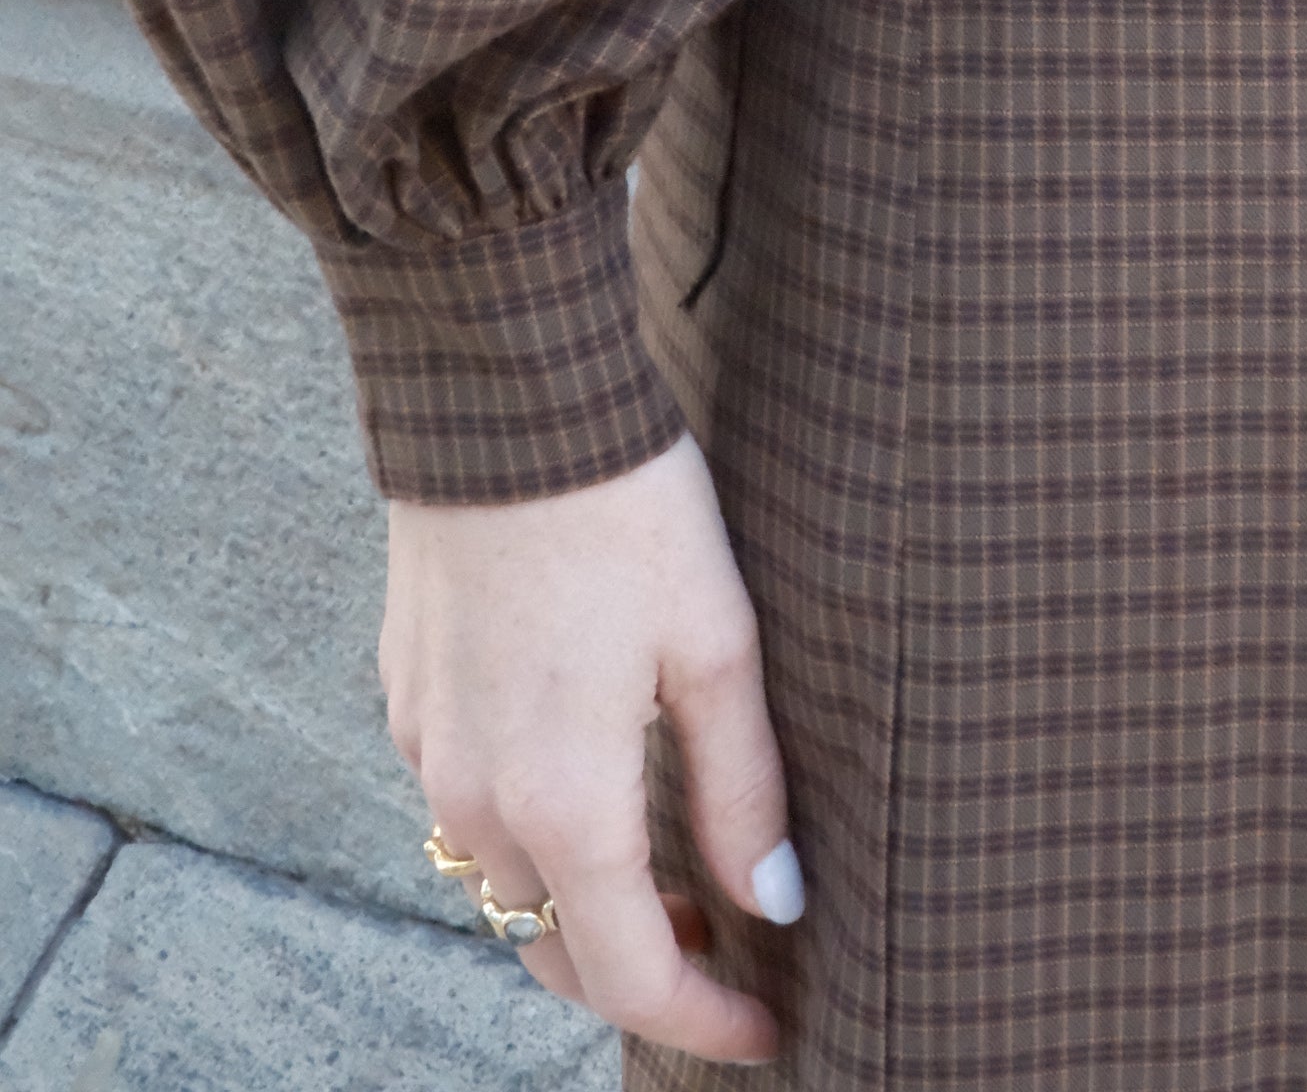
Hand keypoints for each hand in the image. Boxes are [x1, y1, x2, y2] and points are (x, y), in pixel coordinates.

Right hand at [381, 430, 798, 1066]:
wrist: (501, 400)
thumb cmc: (627, 510)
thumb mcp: (717, 644)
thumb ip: (743, 788)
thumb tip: (777, 904)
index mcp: (563, 802)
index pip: (630, 975)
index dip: (703, 1021)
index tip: (768, 1032)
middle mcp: (477, 801)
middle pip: (552, 950)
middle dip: (639, 972)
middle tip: (724, 948)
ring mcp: (428, 751)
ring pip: (502, 884)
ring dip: (578, 906)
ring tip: (668, 871)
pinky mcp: (407, 699)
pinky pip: (466, 808)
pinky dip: (530, 831)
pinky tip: (590, 779)